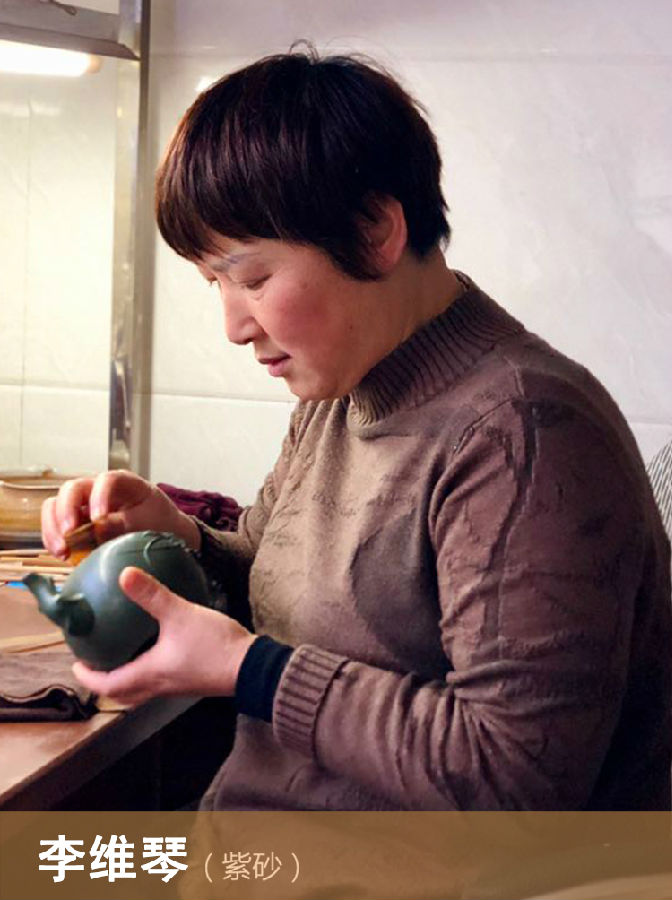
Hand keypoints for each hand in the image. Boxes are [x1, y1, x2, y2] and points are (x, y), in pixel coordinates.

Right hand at [41, 470, 199, 558]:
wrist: (163, 535)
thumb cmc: (159, 523)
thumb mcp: (149, 522)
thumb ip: (125, 523)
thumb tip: (98, 528)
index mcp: (122, 482)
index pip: (105, 480)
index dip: (98, 496)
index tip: (98, 520)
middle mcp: (97, 489)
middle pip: (71, 489)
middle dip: (65, 511)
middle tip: (69, 534)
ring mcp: (83, 505)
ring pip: (55, 505)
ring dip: (53, 528)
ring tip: (62, 551)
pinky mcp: (76, 523)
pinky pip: (55, 526)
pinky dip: (54, 540)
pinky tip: (62, 555)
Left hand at [71, 566, 256, 704]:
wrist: (251, 666)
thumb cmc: (213, 645)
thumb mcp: (179, 613)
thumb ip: (152, 594)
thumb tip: (124, 574)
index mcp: (149, 674)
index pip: (108, 685)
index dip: (89, 677)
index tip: (77, 665)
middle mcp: (159, 685)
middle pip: (123, 693)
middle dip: (106, 681)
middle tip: (96, 662)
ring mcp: (176, 685)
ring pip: (141, 689)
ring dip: (127, 678)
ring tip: (123, 656)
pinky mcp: (191, 681)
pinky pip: (160, 681)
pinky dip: (149, 671)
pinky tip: (157, 648)